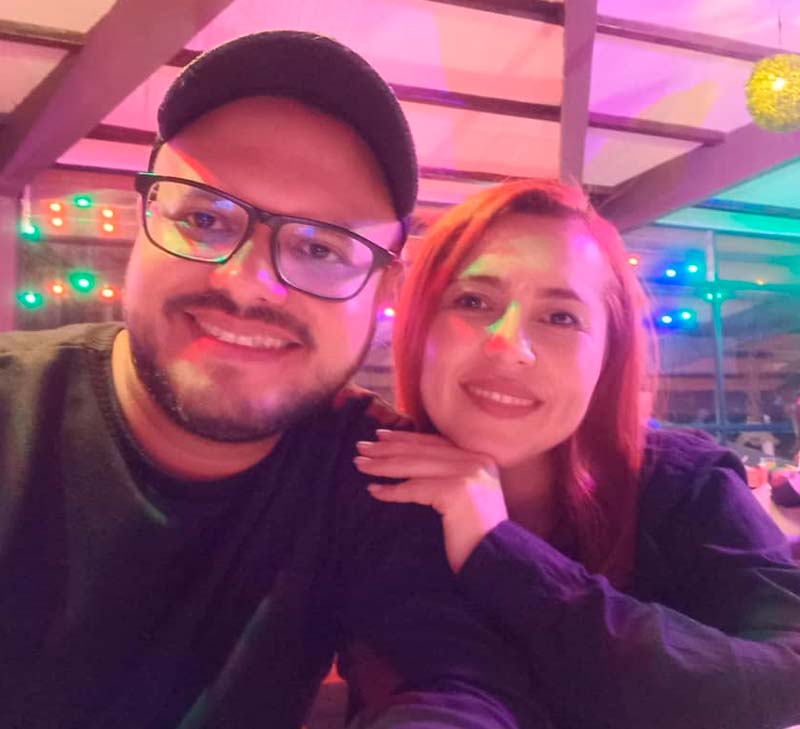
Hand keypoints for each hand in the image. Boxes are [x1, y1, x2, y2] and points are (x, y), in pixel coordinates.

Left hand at [354, 430, 507, 572]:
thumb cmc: (477, 536)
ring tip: (359, 464)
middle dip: (387, 448)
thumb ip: (448, 475)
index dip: (405, 438)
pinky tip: (374, 491)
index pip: (435, 442)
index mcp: (480, 457)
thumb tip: (406, 460)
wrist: (497, 562)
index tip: (381, 436)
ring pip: (414, 466)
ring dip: (383, 465)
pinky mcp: (457, 491)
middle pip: (421, 450)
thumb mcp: (465, 496)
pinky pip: (414, 489)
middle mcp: (476, 460)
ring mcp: (468, 474)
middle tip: (361, 447)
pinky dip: (392, 491)